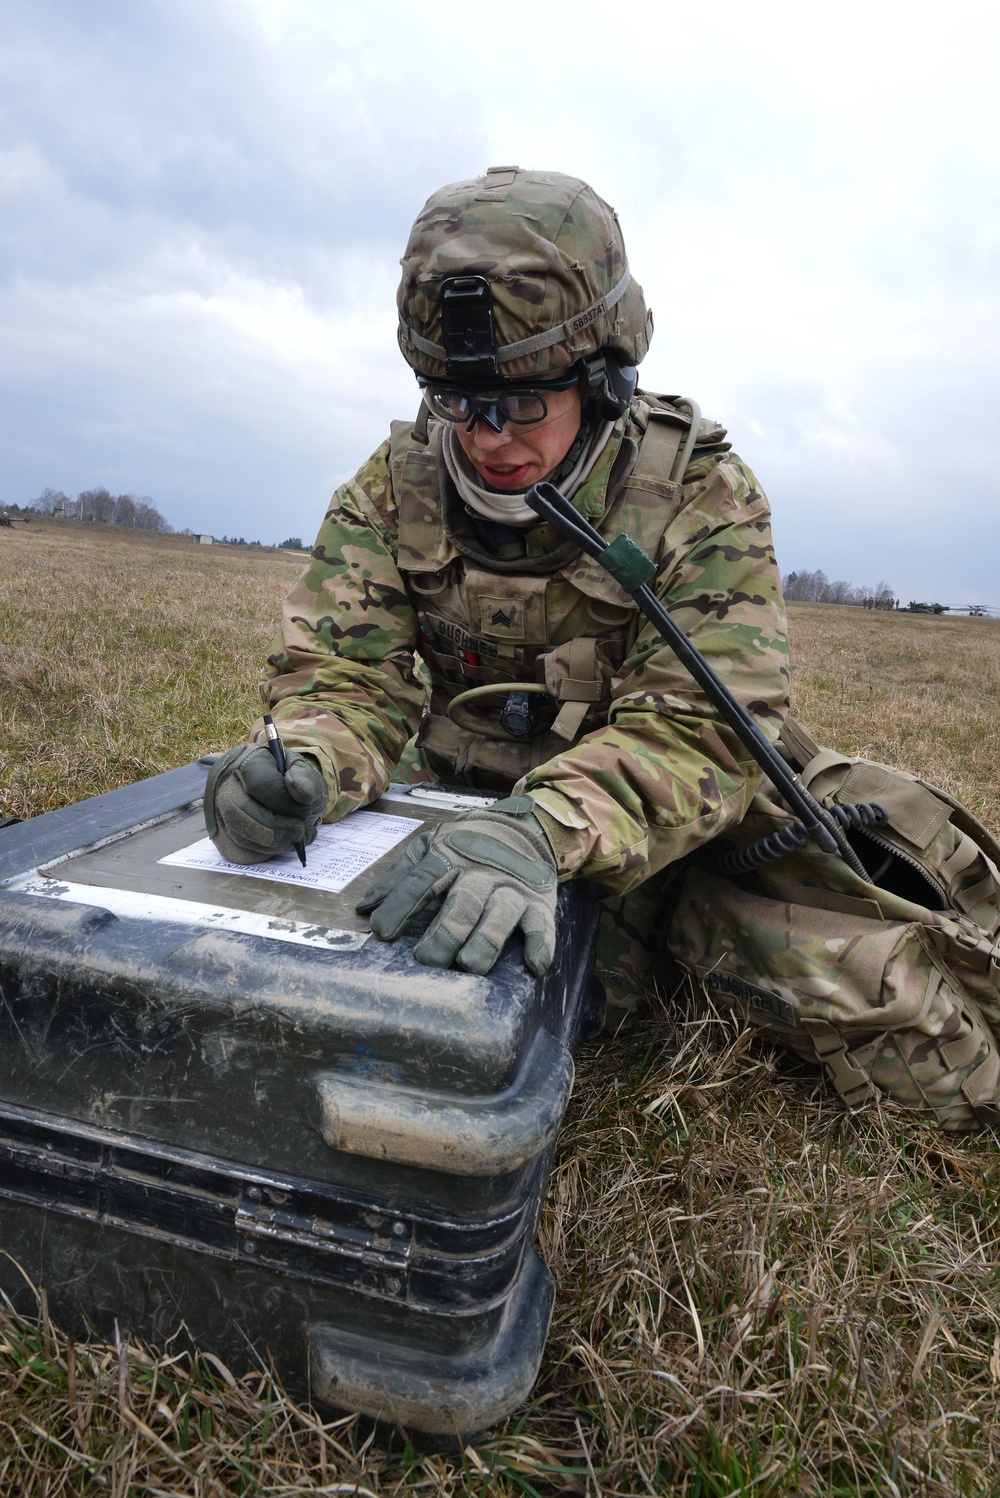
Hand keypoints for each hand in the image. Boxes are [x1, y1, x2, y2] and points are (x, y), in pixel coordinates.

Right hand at [203, 743, 327, 863]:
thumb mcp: (301, 770)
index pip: (259, 784)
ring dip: (274, 843)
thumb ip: (306, 779)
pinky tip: (280, 844)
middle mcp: (223, 785)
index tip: (307, 807)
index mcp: (245, 761)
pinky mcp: (221, 836)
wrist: (269, 787)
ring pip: (239, 835)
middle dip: (279, 828)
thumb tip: (304, 795)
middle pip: (241, 812)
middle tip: (303, 830)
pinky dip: (265, 853)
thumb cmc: (286, 777)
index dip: (286, 801)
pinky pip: (239, 852)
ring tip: (296, 836)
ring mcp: (217, 811)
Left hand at [356, 796, 557, 975]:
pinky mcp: (539, 903)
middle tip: (427, 960)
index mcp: (450, 856)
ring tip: (470, 965)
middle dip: (445, 932)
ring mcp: (512, 888)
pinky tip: (534, 965)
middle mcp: (481, 873)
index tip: (383, 932)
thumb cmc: (468, 843)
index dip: (402, 905)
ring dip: (486, 941)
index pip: (423, 881)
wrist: (525, 824)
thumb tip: (363, 909)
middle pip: (462, 904)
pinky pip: (542, 925)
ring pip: (499, 915)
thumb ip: (399, 877)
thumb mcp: (432, 846)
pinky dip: (541, 944)